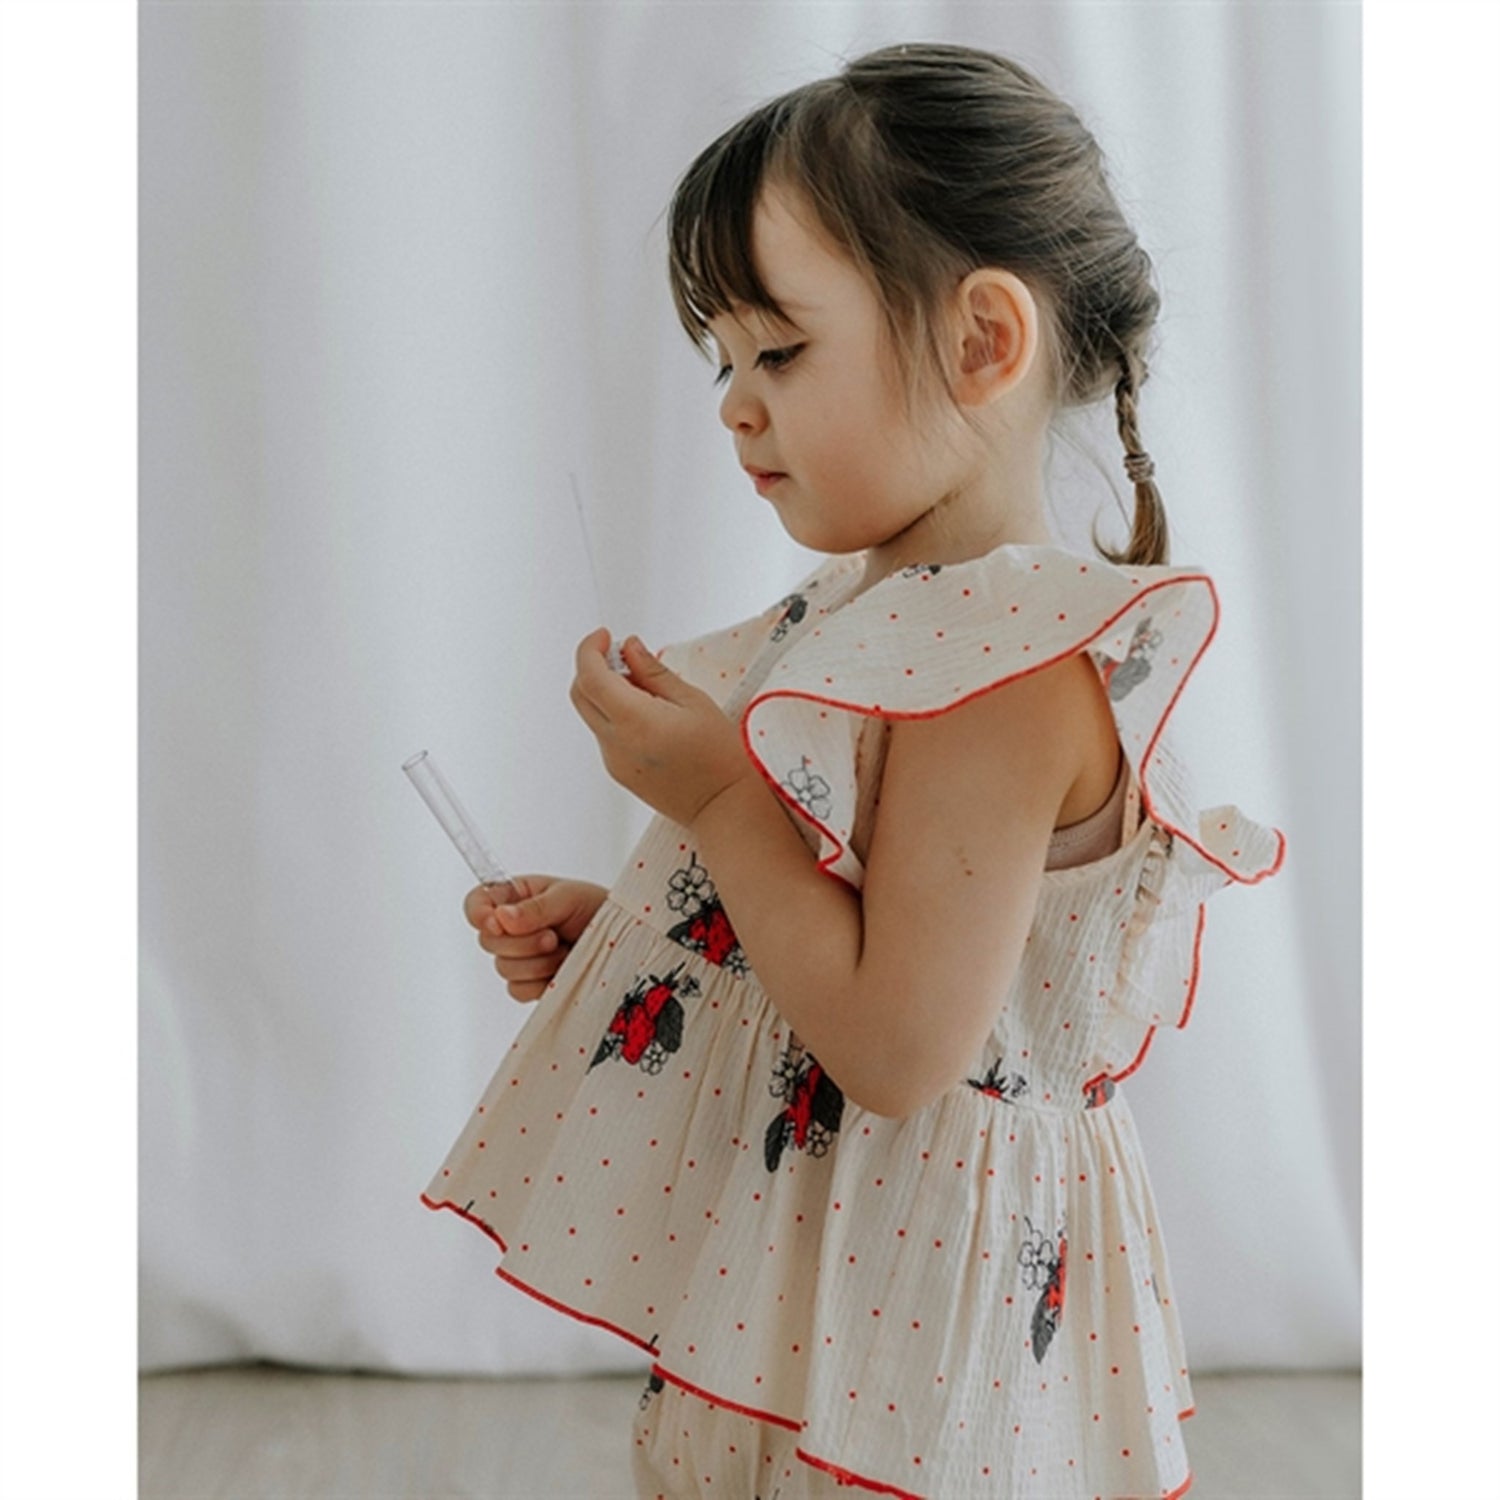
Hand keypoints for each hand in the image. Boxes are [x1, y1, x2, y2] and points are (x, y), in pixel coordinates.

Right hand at [464, 873, 608, 1002]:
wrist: (624, 939)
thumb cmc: (597, 908)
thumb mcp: (568, 898)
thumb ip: (535, 908)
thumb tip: (502, 917)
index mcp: (515, 898)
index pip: (477, 903)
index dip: (478, 914)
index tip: (496, 923)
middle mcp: (512, 927)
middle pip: (487, 942)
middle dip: (522, 942)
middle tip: (553, 936)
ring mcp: (521, 957)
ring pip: (503, 968)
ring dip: (538, 962)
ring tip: (564, 950)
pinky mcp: (531, 983)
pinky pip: (518, 990)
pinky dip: (542, 982)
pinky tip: (563, 969)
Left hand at [569, 628, 754, 826]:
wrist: (724, 806)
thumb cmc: (720, 756)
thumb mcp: (693, 701)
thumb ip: (653, 671)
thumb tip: (629, 648)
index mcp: (634, 720)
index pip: (590, 676)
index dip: (590, 649)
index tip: (604, 636)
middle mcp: (616, 743)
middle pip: (580, 694)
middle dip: (592, 667)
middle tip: (621, 656)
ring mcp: (613, 761)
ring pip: (592, 714)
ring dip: (605, 692)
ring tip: (646, 689)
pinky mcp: (618, 773)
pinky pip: (605, 734)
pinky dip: (615, 714)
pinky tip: (648, 715)